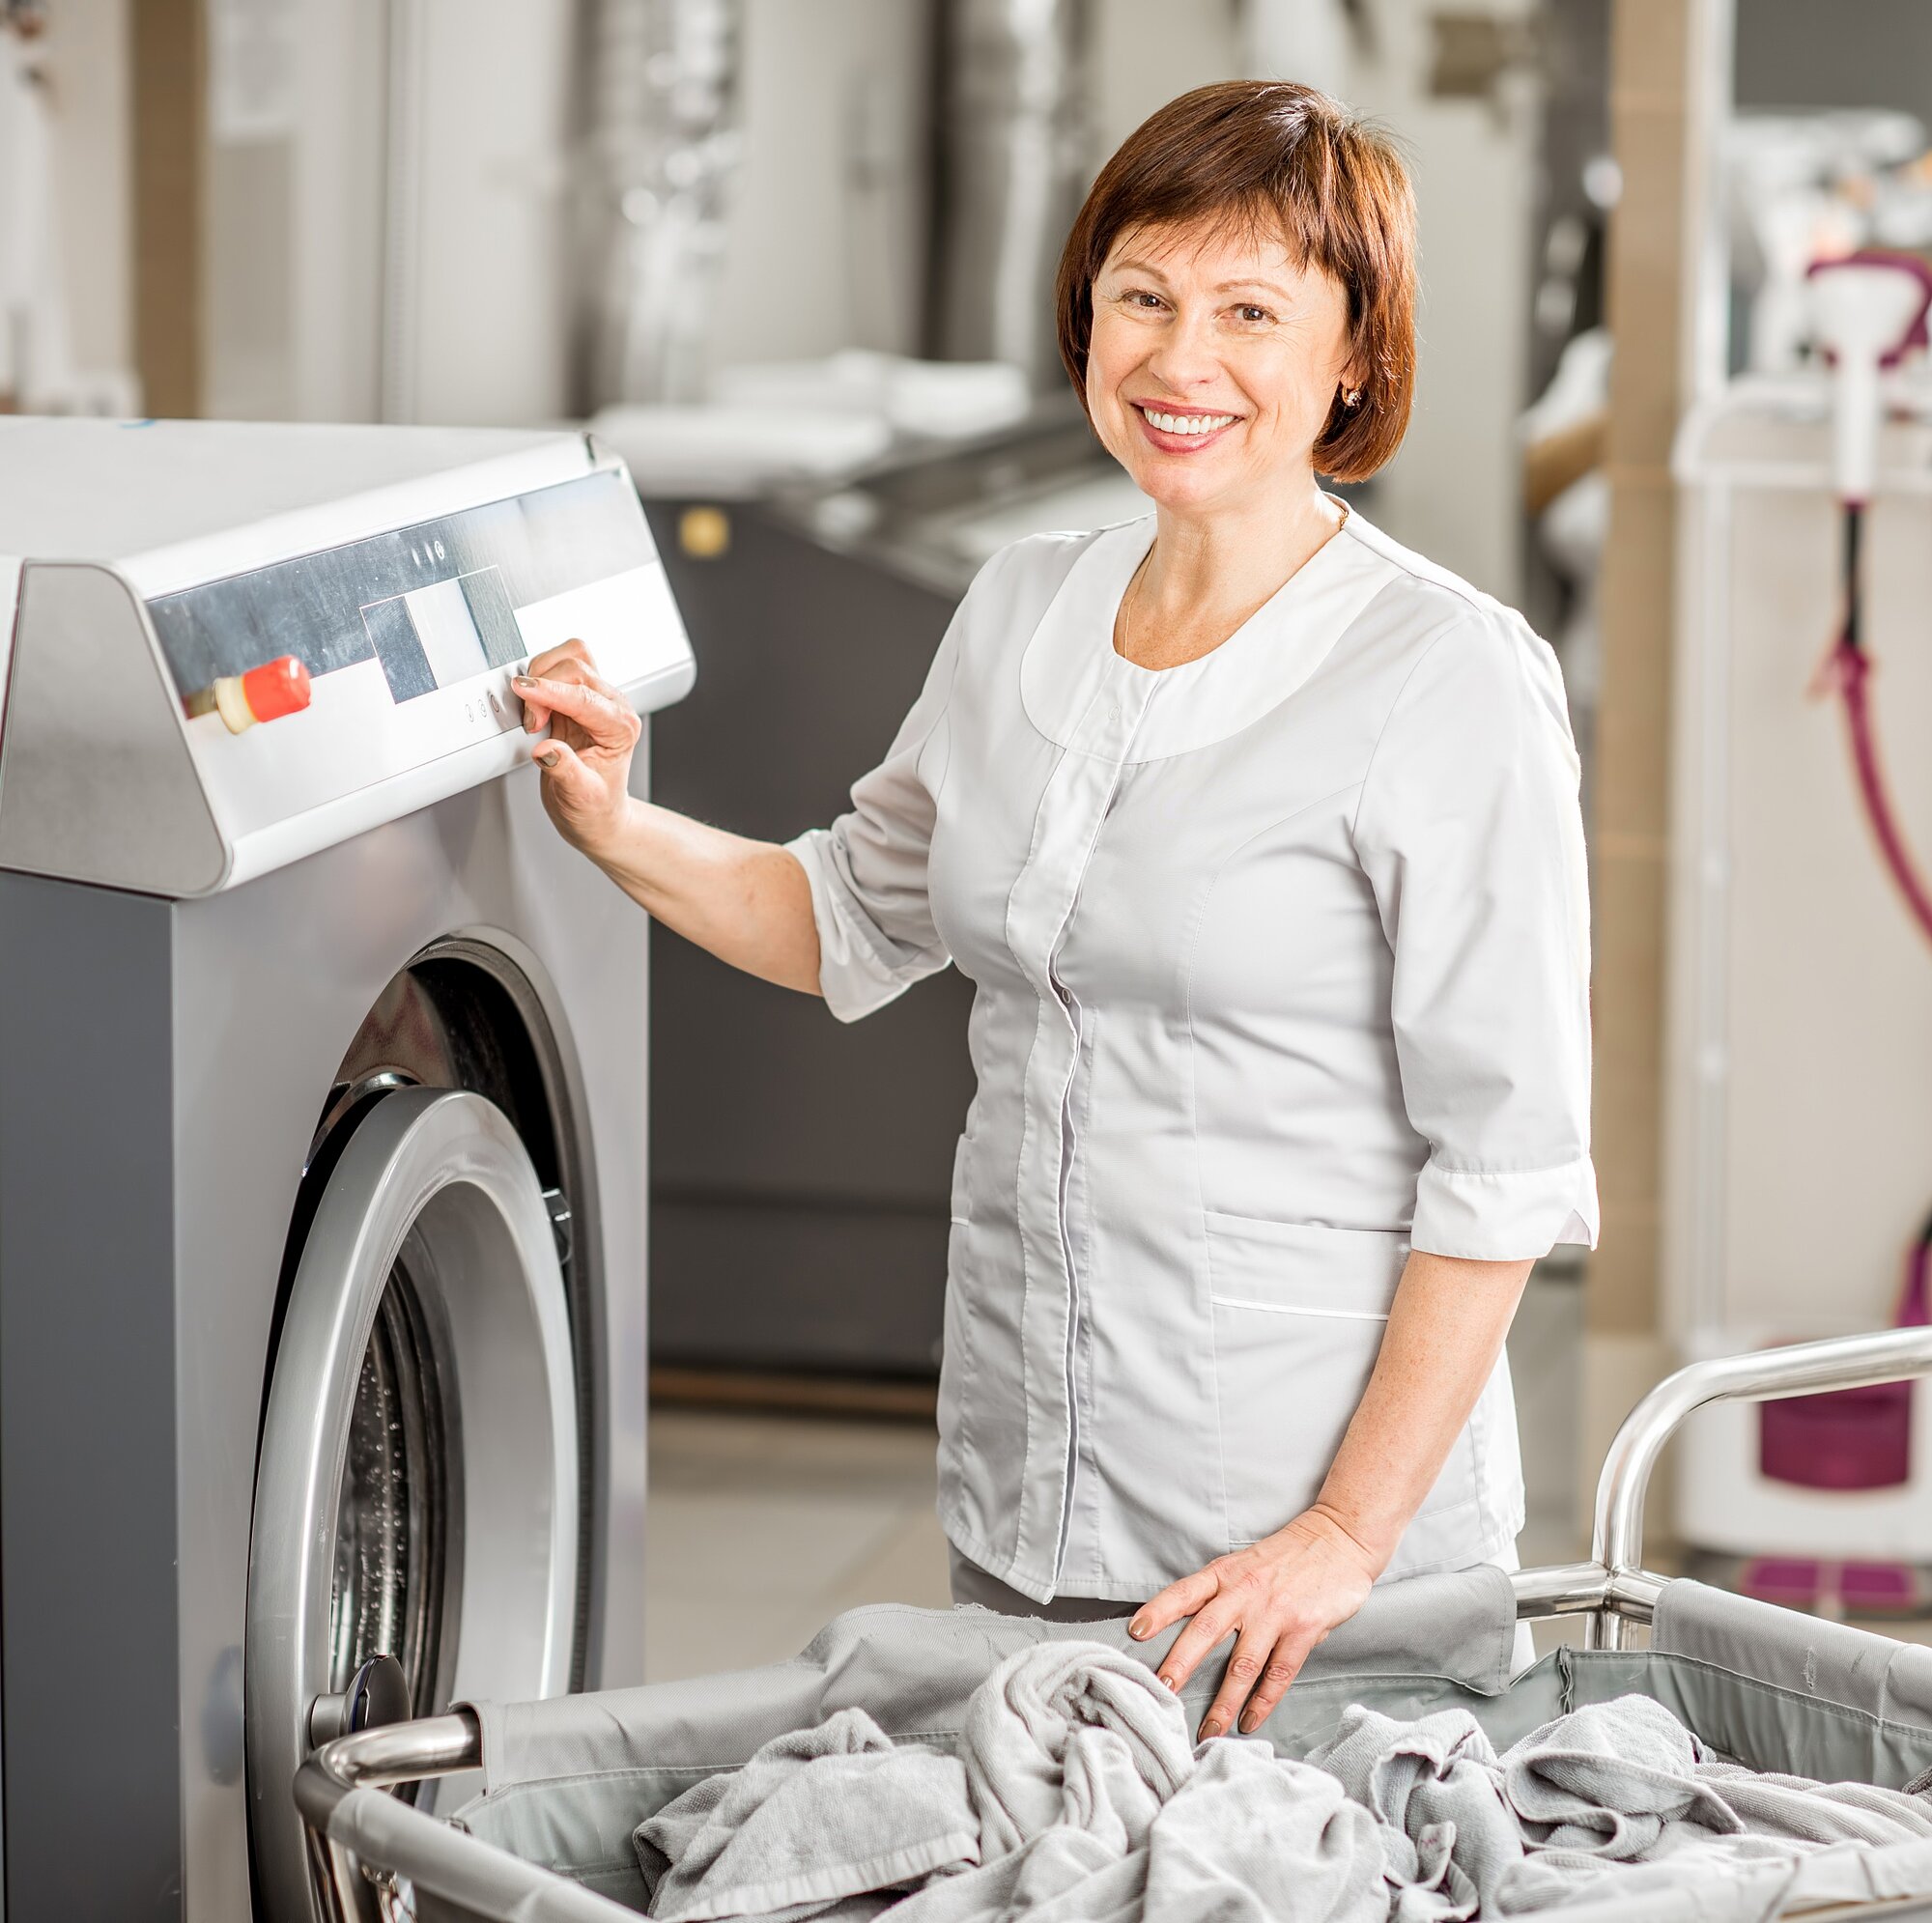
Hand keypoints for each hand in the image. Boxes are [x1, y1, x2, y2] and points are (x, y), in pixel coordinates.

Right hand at [513, 640, 641, 857]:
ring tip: (535, 715)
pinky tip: (536, 705)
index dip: (549, 692)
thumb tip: (546, 750)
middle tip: (532, 724)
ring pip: (570, 658)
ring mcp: (596, 699)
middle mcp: (613, 708)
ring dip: (542, 676)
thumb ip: (564, 770)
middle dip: (544, 689)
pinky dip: (541, 677)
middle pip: (576, 668)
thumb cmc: (595, 808)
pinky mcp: (578, 698)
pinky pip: (559, 668)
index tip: (523, 691)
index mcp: (621, 728)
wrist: (595, 815)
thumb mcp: (580, 797)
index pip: (584, 696)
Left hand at [1127, 1506, 1379, 1739]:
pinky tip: (1250, 1721)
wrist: (1339, 1538)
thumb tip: (1185, 1628)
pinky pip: (1279, 1673)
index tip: (1136, 1632)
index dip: (1158, 1611)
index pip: (1185, 1591)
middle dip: (1180, 1663)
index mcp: (1226, 1573)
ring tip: (1207, 1730)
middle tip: (1160, 1692)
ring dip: (1223, 1702)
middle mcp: (1246, 1591)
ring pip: (1242, 1664)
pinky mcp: (1304, 1629)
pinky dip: (1263, 1702)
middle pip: (1205, 1631)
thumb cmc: (1286, 1556)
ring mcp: (1275, 1612)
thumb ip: (1220, 1592)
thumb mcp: (1245, 1563)